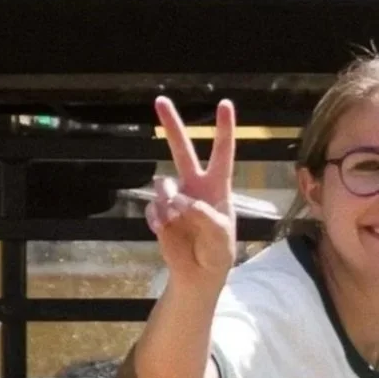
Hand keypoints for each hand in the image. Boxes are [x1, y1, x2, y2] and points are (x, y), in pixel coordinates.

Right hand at [146, 97, 236, 282]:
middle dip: (171, 125)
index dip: (224, 129)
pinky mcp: (160, 213)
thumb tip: (181, 201)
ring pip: (163, 184)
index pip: (222, 154)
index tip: (225, 104)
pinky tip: (164, 231)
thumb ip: (205, 217)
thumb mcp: (221, 238)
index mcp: (217, 188)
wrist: (198, 277)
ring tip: (177, 220)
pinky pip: (153, 208)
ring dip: (169, 201)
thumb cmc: (217, 255)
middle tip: (160, 100)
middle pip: (182, 150)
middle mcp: (195, 187)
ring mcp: (175, 199)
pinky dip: (158, 219)